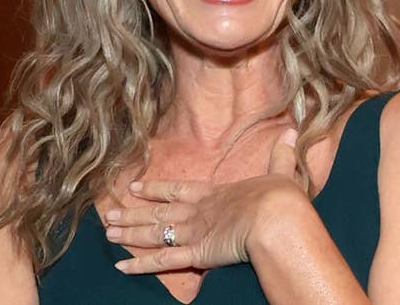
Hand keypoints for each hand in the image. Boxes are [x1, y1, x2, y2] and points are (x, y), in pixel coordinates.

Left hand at [105, 128, 302, 273]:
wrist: (276, 218)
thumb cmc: (281, 199)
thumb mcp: (282, 174)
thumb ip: (282, 156)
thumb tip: (292, 133)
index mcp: (215, 192)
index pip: (178, 189)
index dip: (155, 189)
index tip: (135, 188)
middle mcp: (198, 211)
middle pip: (158, 212)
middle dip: (133, 213)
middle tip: (110, 214)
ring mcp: (194, 231)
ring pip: (154, 233)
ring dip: (130, 233)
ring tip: (108, 234)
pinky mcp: (195, 253)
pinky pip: (161, 261)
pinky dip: (139, 264)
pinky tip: (121, 266)